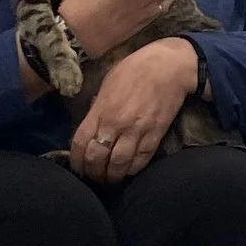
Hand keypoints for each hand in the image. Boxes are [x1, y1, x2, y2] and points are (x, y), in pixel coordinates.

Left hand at [69, 37, 195, 183]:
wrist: (169, 66)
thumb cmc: (135, 69)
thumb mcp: (108, 83)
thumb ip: (98, 107)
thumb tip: (93, 123)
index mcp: (101, 110)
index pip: (80, 143)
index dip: (76, 160)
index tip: (78, 167)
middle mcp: (116, 124)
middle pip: (97, 158)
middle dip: (93, 172)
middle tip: (94, 176)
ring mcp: (137, 131)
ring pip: (119, 164)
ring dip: (112, 176)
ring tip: (111, 178)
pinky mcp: (155, 134)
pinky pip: (141, 159)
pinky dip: (133, 169)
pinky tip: (128, 171)